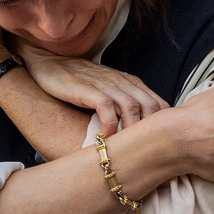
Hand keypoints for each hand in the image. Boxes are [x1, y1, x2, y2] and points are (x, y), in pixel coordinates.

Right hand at [19, 43, 168, 135]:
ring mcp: (106, 85)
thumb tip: (140, 130)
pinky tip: (106, 139)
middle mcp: (123, 82)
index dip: (163, 125)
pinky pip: (107, 109)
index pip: (159, 104)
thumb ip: (125, 102)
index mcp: (132, 83)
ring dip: (132, 130)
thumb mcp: (109, 89)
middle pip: (151, 106)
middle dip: (152, 130)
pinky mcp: (88, 89)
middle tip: (147, 151)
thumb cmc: (81, 80)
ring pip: (132, 107)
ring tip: (129, 148)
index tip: (160, 144)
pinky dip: (111, 125)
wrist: (50, 63)